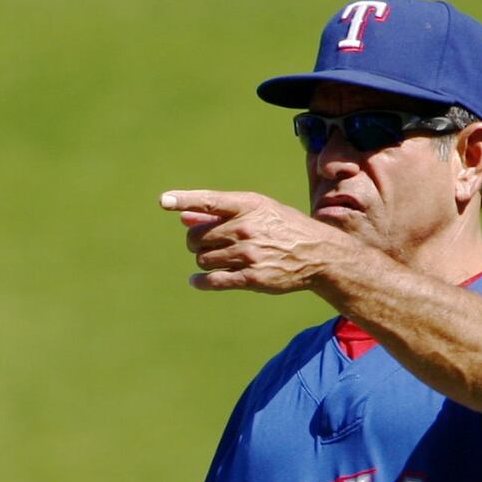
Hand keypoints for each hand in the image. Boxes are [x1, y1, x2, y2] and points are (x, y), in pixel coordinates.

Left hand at [161, 189, 351, 294]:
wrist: (317, 254)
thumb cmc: (283, 228)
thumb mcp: (258, 211)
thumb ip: (220, 214)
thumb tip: (184, 217)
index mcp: (248, 205)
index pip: (210, 200)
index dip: (184, 199)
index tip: (163, 201)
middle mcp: (246, 228)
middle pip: (198, 237)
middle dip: (196, 242)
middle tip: (206, 245)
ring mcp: (248, 253)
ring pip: (203, 259)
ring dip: (204, 261)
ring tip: (218, 258)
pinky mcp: (251, 277)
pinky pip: (213, 281)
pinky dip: (201, 282)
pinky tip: (197, 281)